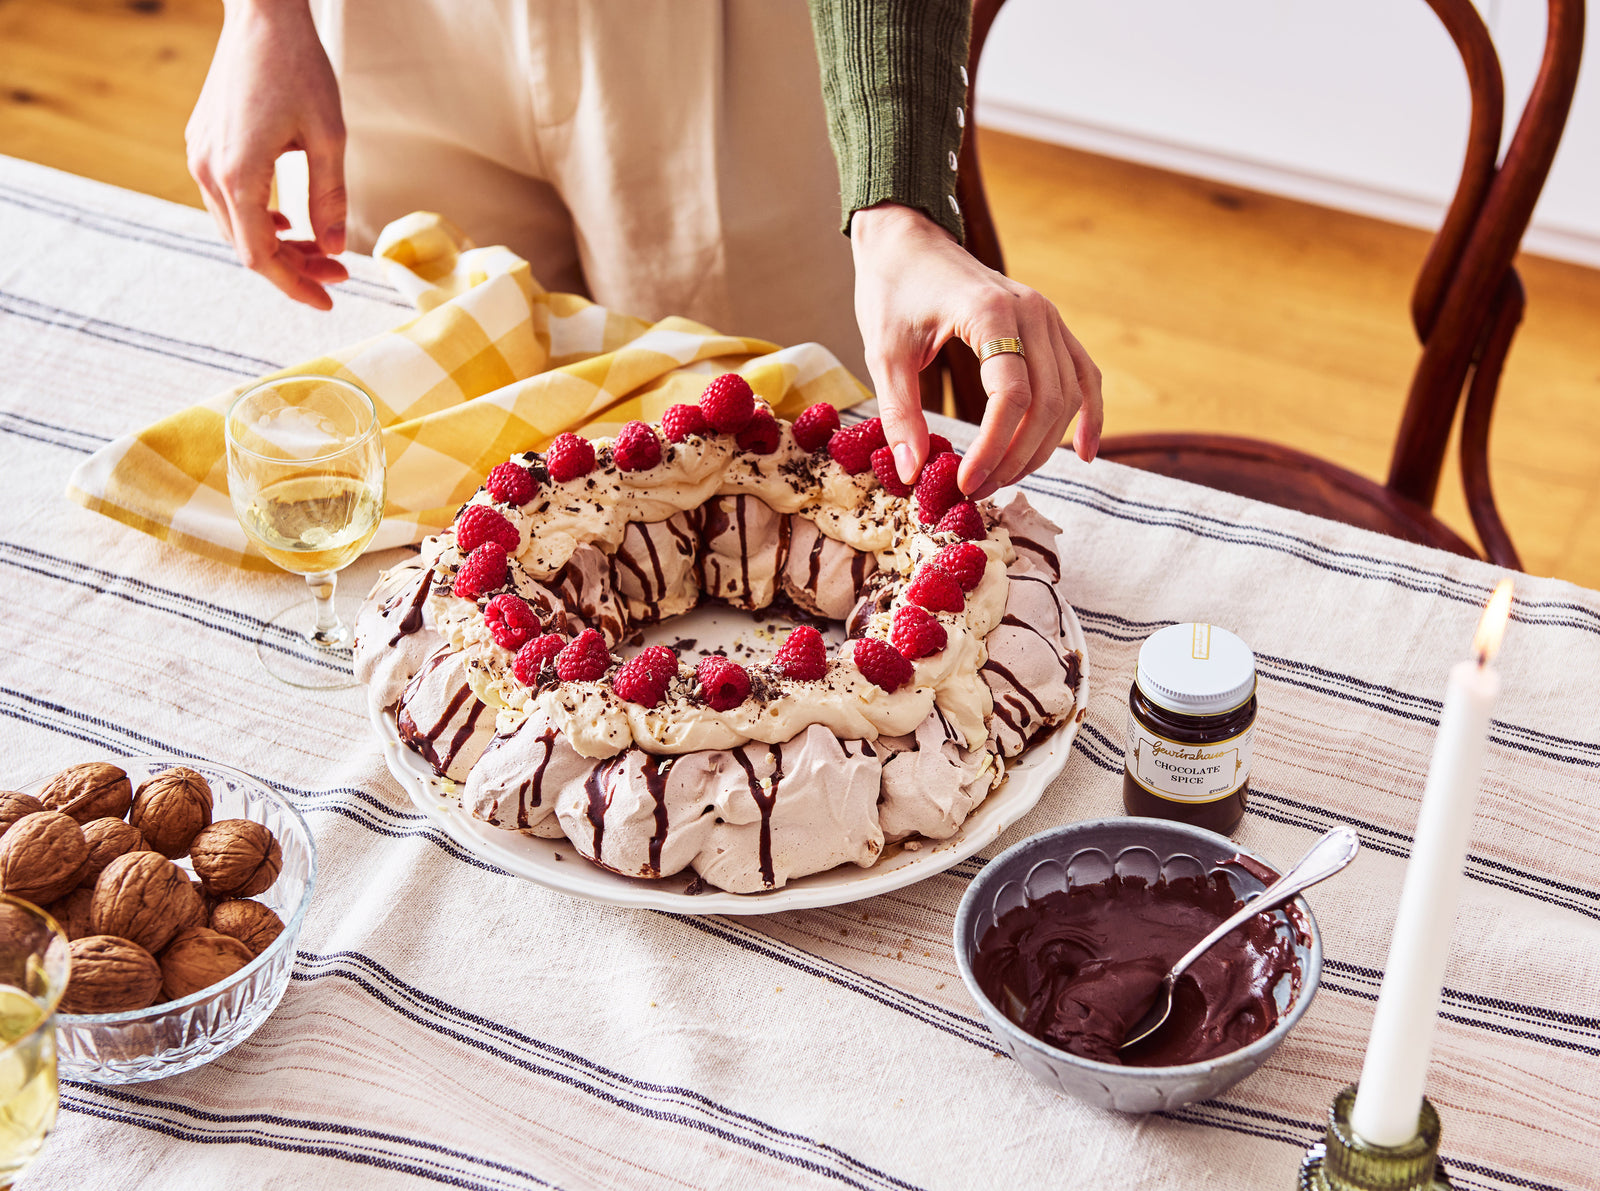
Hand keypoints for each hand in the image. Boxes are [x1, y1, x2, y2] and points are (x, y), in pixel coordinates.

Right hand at [185, 0, 348, 308]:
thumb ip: (330, 198)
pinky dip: (260, 221)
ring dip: (279, 246)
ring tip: (325, 251)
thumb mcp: (330, 137)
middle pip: (247, 246)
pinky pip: (227, 201)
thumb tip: (335, 249)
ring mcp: (201, 157)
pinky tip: (292, 223)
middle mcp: (209, 170)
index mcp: (238, 174)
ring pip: (236, 226)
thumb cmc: (299, 69)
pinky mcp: (203, 145)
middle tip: (340, 274)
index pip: (261, 255)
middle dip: (294, 268)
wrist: (261, 16)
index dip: (294, 285)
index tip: (329, 300)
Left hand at [849, 203, 1102, 497]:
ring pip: (1066, 397)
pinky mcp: (1051, 326)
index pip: (1011, 397)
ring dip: (1042, 447)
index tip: (965, 483)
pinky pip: (1083, 375)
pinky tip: (1083, 453)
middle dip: (1015, 457)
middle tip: (978, 490)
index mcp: (990, 313)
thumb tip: (914, 474)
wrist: (907, 240)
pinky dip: (1088, 415)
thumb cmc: (892, 290)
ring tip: (1002, 478)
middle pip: (1045, 404)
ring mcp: (1048, 317)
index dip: (992, 449)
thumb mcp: (883, 354)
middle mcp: (1032, 312)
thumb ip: (900, 414)